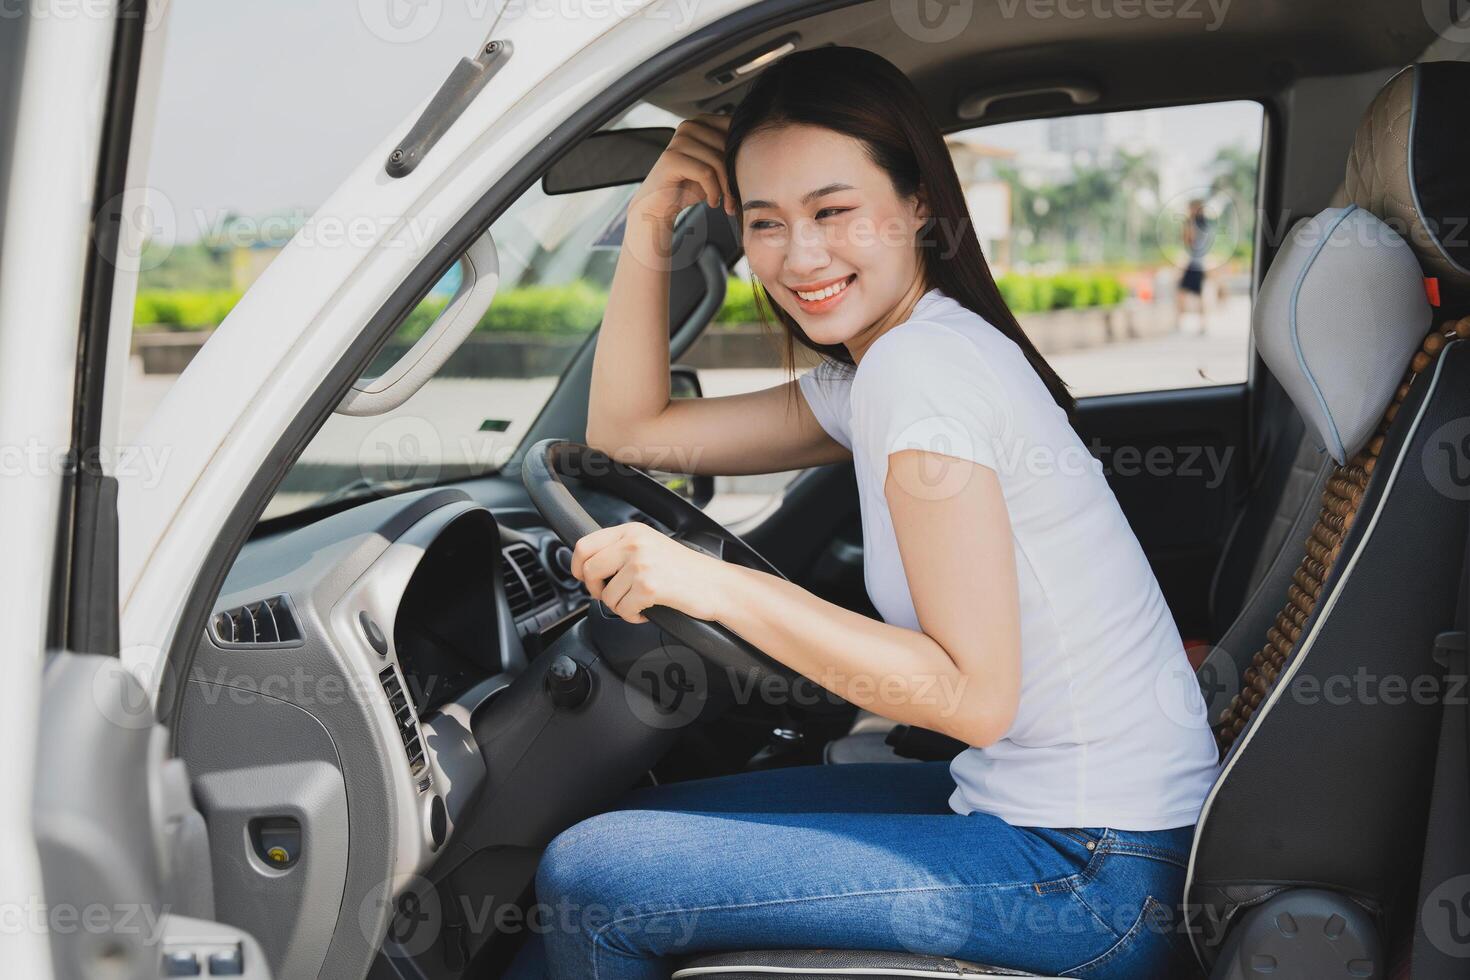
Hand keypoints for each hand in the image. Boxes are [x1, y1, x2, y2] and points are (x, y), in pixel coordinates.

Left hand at [570, 521, 731, 624]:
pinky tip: (646, 611)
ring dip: (619, 606)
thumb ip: (621, 549)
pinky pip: (622, 610)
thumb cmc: (686, 570)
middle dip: (596, 590)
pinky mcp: (648, 587)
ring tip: (638, 603)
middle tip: (612, 596)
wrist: (716, 585)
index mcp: (631, 531)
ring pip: (605, 595)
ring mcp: (641, 564)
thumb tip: (588, 565)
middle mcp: (634, 544)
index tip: (584, 578)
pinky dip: (632, 617)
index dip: (577, 566)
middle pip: (588, 570)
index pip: (584, 545)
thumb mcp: (650, 546)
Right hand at [628, 113, 735, 225]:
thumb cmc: (690, 186)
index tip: (746, 180)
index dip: (745, 156)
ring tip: (725, 203)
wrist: (660, 205)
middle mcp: (689, 125)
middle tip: (735, 199)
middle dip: (735, 177)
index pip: (734, 130)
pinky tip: (712, 201)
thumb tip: (759, 151)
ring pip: (718, 161)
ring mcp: (678, 140)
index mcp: (702, 122)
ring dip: (726, 189)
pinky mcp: (671, 158)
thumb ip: (730, 153)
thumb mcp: (716, 166)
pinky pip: (705, 173)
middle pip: (727, 147)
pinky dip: (713, 192)